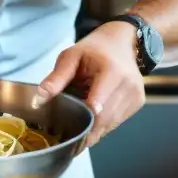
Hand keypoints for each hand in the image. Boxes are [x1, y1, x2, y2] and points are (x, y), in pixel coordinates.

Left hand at [37, 22, 145, 147]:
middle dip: (85, 128)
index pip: (97, 105)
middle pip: (103, 119)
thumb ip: (56, 78)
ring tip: (79, 123)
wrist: (121, 42)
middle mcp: (128, 85)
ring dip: (93, 128)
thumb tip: (38, 99)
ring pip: (110, 125)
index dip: (82, 121)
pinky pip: (117, 122)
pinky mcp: (138, 103)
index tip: (69, 134)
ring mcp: (136, 95)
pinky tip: (93, 116)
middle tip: (67, 135)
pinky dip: (103, 124)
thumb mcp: (71, 57)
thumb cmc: (94, 50)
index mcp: (112, 71)